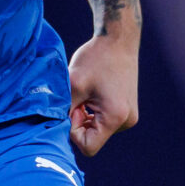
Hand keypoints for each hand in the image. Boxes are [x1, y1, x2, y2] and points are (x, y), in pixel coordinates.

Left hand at [67, 30, 138, 156]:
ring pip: (97, 131)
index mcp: (115, 117)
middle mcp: (126, 121)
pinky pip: (104, 122)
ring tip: (86, 94)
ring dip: (85, 117)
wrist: (118, 39)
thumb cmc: (96, 58)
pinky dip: (93, 113)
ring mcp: (129, 117)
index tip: (73, 108)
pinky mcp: (127, 111)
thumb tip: (55, 128)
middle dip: (79, 122)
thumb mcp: (73, 84)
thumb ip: (64, 110)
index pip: (88, 147)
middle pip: (93, 139)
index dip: (74, 132)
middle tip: (78, 98)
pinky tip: (93, 94)